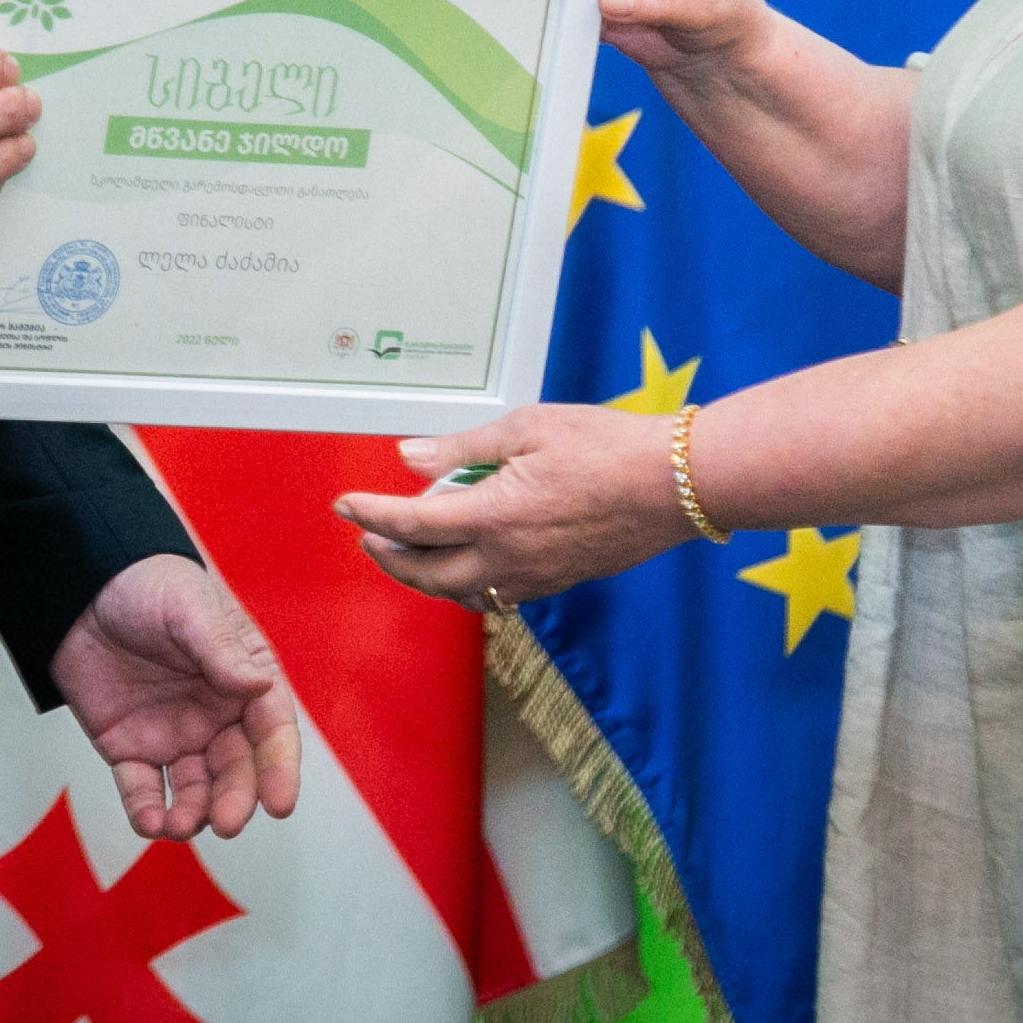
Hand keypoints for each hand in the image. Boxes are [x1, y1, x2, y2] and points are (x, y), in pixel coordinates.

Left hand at [49, 556, 303, 840]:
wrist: (81, 587)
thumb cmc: (149, 585)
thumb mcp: (189, 607)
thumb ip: (220, 649)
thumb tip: (259, 686)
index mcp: (244, 679)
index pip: (272, 729)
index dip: (279, 768)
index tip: (279, 803)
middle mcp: (217, 715)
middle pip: (236, 769)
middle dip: (234, 799)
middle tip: (226, 822)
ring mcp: (175, 736)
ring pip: (194, 789)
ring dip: (192, 814)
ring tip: (180, 826)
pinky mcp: (131, 749)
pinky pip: (142, 789)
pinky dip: (147, 811)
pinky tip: (150, 822)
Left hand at [334, 404, 683, 610]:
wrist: (676, 484)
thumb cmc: (610, 447)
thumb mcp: (527, 427)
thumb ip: (461, 446)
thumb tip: (410, 457)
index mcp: (495, 515)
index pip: (411, 524)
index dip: (370, 515)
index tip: (347, 505)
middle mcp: (509, 557)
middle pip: (426, 574)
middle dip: (388, 557)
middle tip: (368, 537)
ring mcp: (535, 577)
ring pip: (461, 593)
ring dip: (425, 577)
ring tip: (409, 552)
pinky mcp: (558, 582)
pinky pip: (497, 595)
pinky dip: (467, 584)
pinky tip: (466, 562)